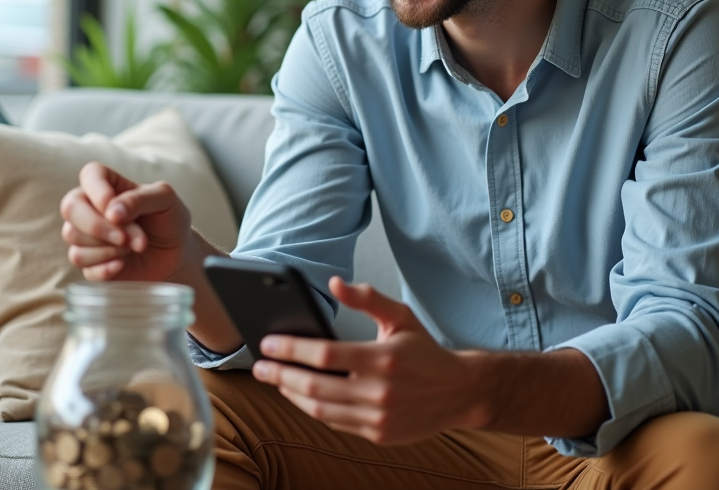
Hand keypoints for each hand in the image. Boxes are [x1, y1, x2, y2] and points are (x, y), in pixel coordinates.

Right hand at [60, 162, 191, 281]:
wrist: (176, 255)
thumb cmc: (169, 220)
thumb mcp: (165, 200)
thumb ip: (139, 199)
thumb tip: (111, 212)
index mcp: (108, 184)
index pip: (90, 175)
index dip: (99, 192)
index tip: (117, 211)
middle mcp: (90, 207)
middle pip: (70, 208)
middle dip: (100, 226)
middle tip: (128, 238)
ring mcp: (85, 235)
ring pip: (73, 236)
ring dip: (108, 246)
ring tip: (134, 247)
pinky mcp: (87, 261)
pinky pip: (80, 262)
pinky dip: (104, 265)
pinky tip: (122, 264)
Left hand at [250, 277, 482, 443]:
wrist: (459, 392)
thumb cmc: (425, 351)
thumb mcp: (401, 316)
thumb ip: (366, 298)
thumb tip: (334, 283)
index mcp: (382, 359)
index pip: (324, 355)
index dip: (290, 349)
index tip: (268, 343)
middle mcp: (378, 392)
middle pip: (314, 386)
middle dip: (280, 375)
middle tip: (259, 366)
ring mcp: (377, 418)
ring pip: (320, 410)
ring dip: (291, 395)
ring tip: (276, 380)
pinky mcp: (378, 435)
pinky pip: (335, 423)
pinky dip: (313, 409)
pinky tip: (301, 396)